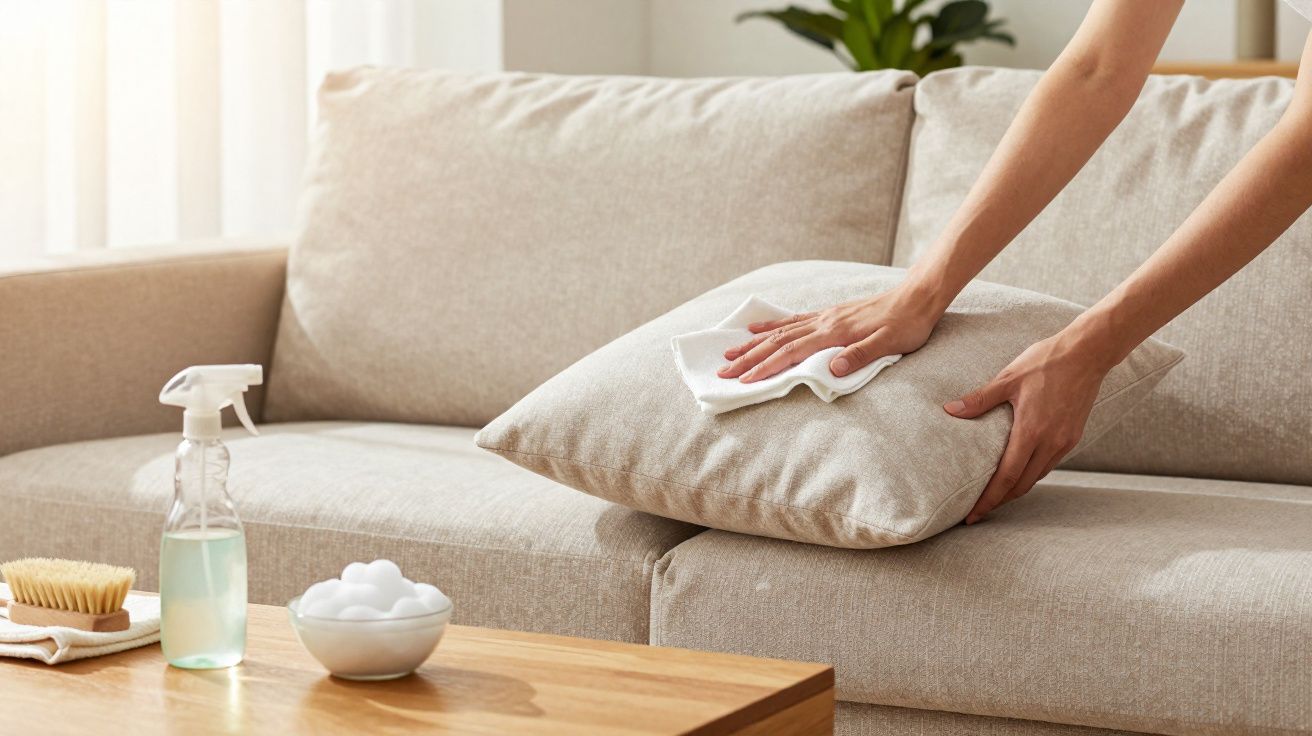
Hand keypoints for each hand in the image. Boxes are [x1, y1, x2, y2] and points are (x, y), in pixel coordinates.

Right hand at [717, 283, 944, 382]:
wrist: (918, 296)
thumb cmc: (908, 324)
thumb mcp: (890, 344)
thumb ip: (860, 356)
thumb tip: (832, 370)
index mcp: (834, 332)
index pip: (791, 353)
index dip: (765, 368)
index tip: (743, 380)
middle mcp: (823, 322)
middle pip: (777, 342)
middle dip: (749, 357)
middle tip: (724, 370)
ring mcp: (825, 316)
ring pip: (780, 331)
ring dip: (753, 342)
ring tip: (730, 350)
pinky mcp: (830, 314)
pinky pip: (793, 320)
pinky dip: (772, 326)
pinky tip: (759, 328)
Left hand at [944, 331, 1110, 523]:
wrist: (1088, 353)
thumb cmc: (1046, 362)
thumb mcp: (1008, 378)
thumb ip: (980, 399)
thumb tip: (950, 410)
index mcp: (1031, 431)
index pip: (1007, 477)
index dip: (989, 499)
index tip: (973, 515)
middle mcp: (1050, 442)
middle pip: (1022, 484)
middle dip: (999, 501)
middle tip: (978, 511)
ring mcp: (1064, 442)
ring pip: (1037, 476)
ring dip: (1016, 488)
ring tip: (995, 494)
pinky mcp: (1073, 437)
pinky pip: (1049, 464)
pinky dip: (1032, 473)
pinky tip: (1019, 470)